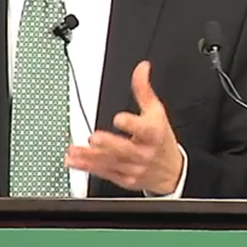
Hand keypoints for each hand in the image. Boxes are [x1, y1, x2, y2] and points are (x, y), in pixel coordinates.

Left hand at [65, 60, 183, 194]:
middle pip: (125, 149)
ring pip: (110, 162)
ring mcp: (133, 167)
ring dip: (90, 157)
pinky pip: (104, 173)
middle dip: (109, 144)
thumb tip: (141, 68)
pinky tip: (74, 161)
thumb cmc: (161, 138)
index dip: (131, 124)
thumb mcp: (157, 112)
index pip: (144, 129)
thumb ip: (144, 90)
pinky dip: (88, 168)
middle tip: (93, 138)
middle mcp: (143, 152)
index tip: (119, 119)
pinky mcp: (124, 179)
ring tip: (73, 150)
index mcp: (152, 133)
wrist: (173, 172)